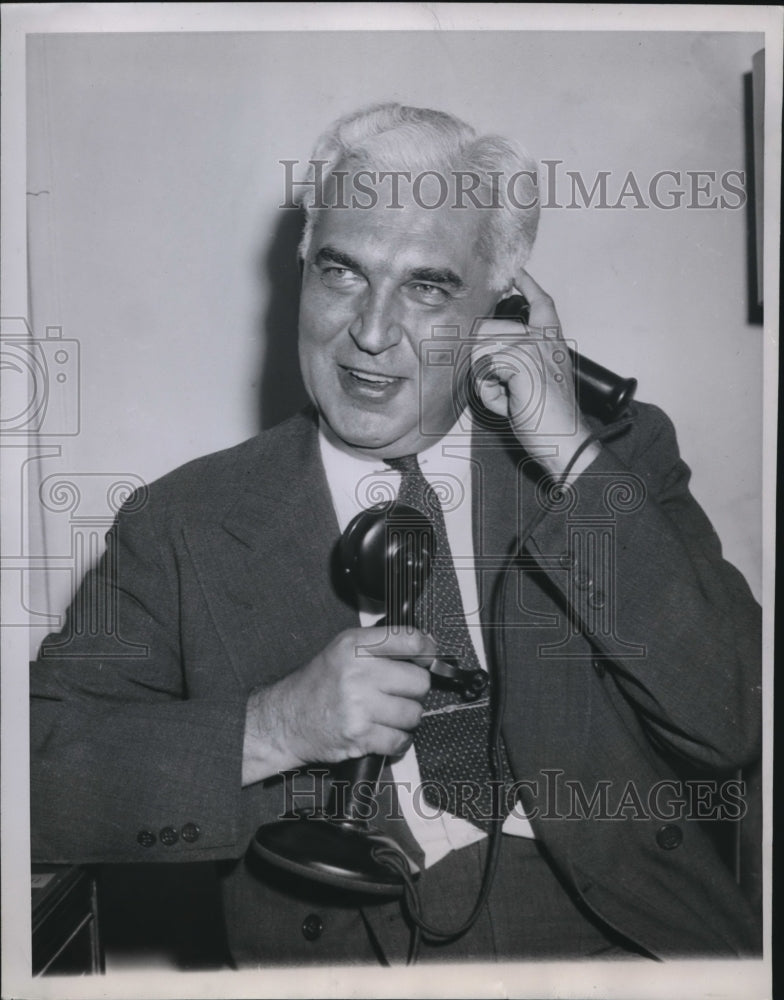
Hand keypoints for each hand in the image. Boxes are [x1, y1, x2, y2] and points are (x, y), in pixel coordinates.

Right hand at [242, 627, 433, 783]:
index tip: (429, 657)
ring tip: (387, 714)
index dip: (427, 650)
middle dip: (414, 690)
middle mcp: (357, 672)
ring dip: (406, 718)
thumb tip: (427, 643)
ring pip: (413, 714)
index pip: (409, 640)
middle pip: (419, 682)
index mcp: (354, 646)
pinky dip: (397, 740)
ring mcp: (359, 706)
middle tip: (399, 693)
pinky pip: (400, 740)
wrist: (287, 718)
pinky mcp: (360, 736)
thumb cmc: (319, 684)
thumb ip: (382, 644)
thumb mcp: (344, 649)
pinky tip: (383, 732)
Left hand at [471, 270, 597, 476]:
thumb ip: (518, 361)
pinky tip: (509, 404)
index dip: (528, 286)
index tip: (517, 273)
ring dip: (485, 381)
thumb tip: (486, 349)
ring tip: (509, 398)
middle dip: (483, 362)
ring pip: (480, 351)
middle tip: (506, 389)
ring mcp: (531, 347)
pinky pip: (483, 372)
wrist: (567, 441)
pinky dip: (489, 395)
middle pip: (487, 330)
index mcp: (552, 341)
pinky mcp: (520, 361)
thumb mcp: (537, 382)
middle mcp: (543, 339)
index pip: (541, 304)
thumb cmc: (550, 419)